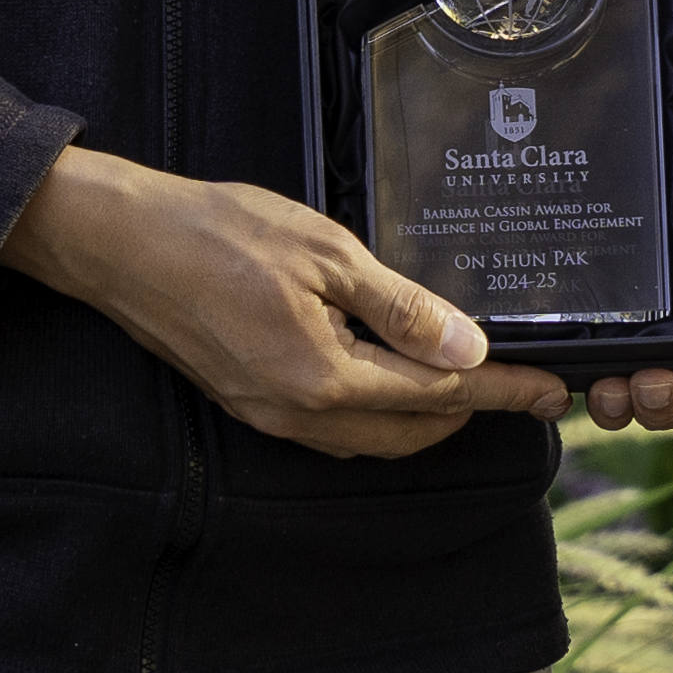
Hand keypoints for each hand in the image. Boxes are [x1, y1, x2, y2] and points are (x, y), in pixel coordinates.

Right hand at [0, 147, 572, 460]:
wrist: (122, 243)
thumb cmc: (218, 232)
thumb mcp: (326, 253)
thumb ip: (401, 308)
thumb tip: (467, 350)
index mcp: (324, 379)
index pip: (438, 396)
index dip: (502, 392)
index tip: (550, 391)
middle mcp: (298, 415)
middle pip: (411, 435)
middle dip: (472, 412)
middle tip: (520, 382)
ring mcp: (270, 416)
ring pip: (372, 440)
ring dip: (425, 417)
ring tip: (468, 380)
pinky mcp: (250, 403)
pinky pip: (333, 429)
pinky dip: (378, 413)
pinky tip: (393, 375)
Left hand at [578, 106, 672, 433]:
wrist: (644, 94)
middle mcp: (655, 320)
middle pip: (656, 396)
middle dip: (656, 407)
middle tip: (650, 381)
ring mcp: (607, 311)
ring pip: (606, 386)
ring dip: (611, 405)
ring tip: (607, 384)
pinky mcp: (563, 294)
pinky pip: (556, 349)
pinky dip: (557, 371)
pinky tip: (552, 366)